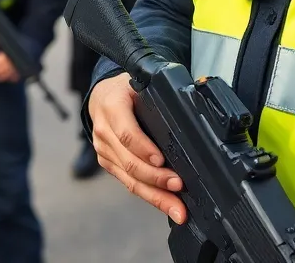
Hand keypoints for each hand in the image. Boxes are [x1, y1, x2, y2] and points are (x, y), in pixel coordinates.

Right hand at [87, 73, 185, 224]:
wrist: (101, 96)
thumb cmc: (126, 90)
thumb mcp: (139, 84)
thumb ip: (158, 96)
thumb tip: (194, 106)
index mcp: (113, 107)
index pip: (127, 133)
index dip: (144, 149)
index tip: (162, 161)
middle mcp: (105, 132)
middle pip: (129, 162)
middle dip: (156, 179)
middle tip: (179, 187)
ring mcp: (104, 151)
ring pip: (129, 178)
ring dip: (155, 196)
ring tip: (177, 209)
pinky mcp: (108, 164)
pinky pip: (128, 183)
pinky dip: (149, 195)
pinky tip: (166, 204)